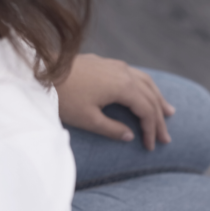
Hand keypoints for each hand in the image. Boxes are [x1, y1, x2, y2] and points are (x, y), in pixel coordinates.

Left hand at [55, 53, 173, 149]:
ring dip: (158, 99)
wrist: (41, 71)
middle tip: (165, 137)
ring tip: (168, 112)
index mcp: (123, 87)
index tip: (151, 147)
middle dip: (159, 119)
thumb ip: (112, 129)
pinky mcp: (107, 63)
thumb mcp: (88, 119)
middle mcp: (124, 73)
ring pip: (146, 82)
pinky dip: (146, 87)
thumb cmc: (64, 97)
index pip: (146, 111)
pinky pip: (136, 75)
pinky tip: (145, 93)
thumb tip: (130, 136)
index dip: (151, 130)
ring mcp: (116, 66)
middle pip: (150, 97)